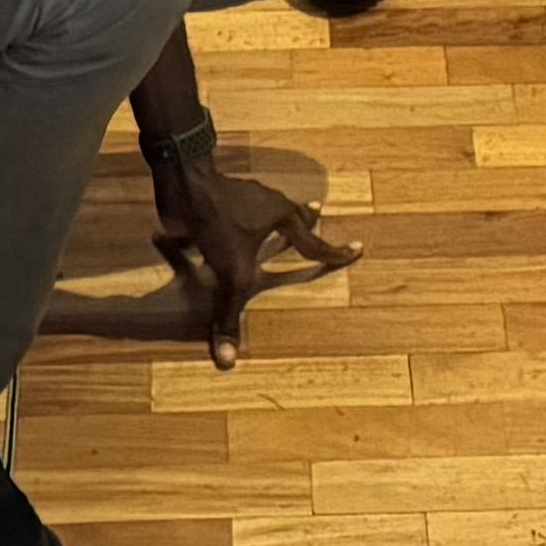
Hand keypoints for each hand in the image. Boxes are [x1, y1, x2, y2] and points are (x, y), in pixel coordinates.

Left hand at [147, 138, 359, 365]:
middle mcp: (266, 205)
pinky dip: (234, 220)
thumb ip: (229, 315)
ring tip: (275, 220)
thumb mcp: (230, 273)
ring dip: (271, 215)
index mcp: (281, 218)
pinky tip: (223, 227)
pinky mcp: (217, 202)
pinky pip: (233, 211)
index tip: (359, 248)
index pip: (313, 243)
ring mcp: (241, 199)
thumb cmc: (220, 222)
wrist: (186, 183)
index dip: (335, 252)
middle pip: (292, 213)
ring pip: (264, 207)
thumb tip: (227, 361)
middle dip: (305, 217)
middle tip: (319, 211)